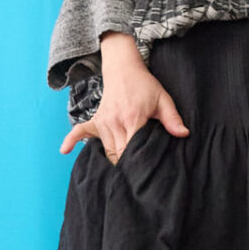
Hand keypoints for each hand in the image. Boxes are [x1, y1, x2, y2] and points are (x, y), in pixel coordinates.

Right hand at [60, 32, 189, 164]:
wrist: (124, 69)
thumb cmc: (145, 86)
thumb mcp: (163, 99)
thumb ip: (172, 118)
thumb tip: (184, 134)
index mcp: (133, 118)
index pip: (133, 149)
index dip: (138, 164)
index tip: (143, 175)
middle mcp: (115, 122)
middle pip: (118, 154)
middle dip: (127, 167)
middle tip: (135, 180)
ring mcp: (103, 121)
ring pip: (106, 150)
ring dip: (113, 160)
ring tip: (122, 175)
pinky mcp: (96, 120)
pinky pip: (80, 131)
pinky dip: (72, 140)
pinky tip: (64, 150)